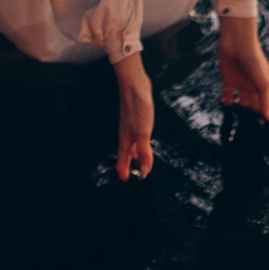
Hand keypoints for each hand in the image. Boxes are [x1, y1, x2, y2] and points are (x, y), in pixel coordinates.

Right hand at [113, 53, 153, 180]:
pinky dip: (139, 145)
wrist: (135, 85)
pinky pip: (137, 137)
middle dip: (129, 167)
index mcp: (126, 141)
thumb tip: (145, 172)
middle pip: (126, 156)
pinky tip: (143, 143)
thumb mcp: (143, 133)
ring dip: (134, 157)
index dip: (124, 173)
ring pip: (131, 146)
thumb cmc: (137, 108)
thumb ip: (144, 152)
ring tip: (139, 165)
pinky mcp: (136, 120)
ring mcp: (131, 127)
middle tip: (134, 177)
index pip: (122, 162)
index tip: (126, 184)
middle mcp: (126, 136)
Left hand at [216, 14, 268, 124]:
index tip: (267, 128)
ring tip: (239, 123)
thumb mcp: (263, 82)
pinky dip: (227, 101)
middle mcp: (254, 85)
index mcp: (265, 86)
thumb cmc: (254, 60)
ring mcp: (241, 83)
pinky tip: (227, 107)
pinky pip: (227, 94)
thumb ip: (265, 101)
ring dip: (240, 110)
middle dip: (254, 115)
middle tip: (251, 130)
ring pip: (242, 101)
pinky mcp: (228, 79)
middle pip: (255, 104)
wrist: (237, 42)